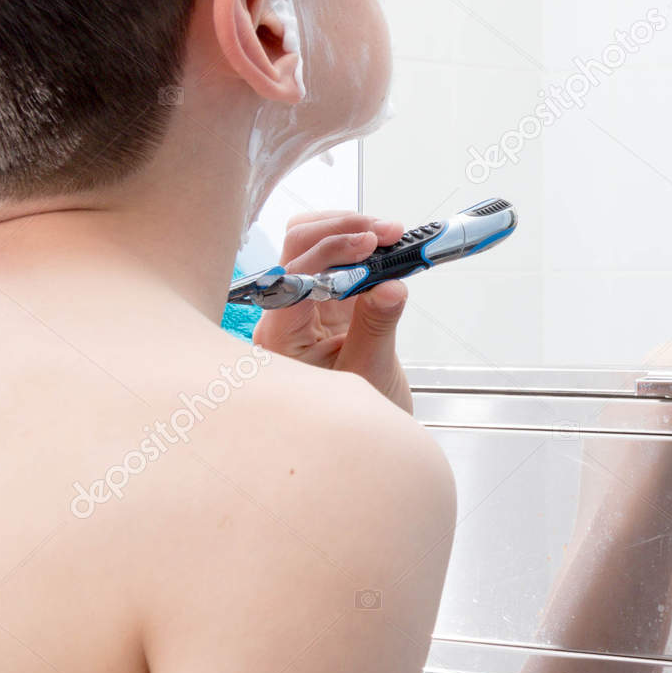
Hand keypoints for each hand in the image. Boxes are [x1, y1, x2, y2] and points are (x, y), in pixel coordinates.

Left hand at [251, 210, 413, 411]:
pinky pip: (337, 260)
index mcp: (280, 337)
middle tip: (387, 232)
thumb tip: (390, 284)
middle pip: (297, 246)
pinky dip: (360, 247)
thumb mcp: (368, 374)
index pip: (294, 276)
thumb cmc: (351, 423)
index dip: (331, 253)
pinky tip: (385, 249)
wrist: (358, 442)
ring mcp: (305, 304)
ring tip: (390, 236)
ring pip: (312, 243)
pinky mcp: (329, 301)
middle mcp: (285, 314)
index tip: (370, 244)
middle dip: (341, 230)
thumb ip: (376, 326)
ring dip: (349, 231)